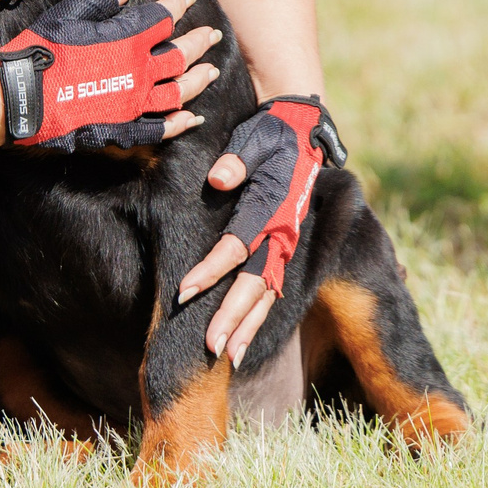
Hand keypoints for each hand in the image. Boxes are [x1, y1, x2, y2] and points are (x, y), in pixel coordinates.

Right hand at [0, 0, 222, 151]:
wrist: (19, 99)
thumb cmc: (41, 50)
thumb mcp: (72, 13)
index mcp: (127, 40)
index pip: (162, 18)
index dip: (176, 5)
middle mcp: (138, 72)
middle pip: (179, 55)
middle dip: (198, 42)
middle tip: (212, 35)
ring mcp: (133, 104)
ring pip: (178, 91)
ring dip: (198, 80)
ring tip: (212, 72)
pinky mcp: (122, 130)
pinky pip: (159, 129)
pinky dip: (179, 123)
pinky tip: (191, 118)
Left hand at [175, 95, 346, 366]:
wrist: (303, 130)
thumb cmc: (272, 133)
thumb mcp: (256, 137)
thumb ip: (238, 158)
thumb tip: (218, 178)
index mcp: (273, 208)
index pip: (238, 246)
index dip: (211, 269)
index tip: (184, 290)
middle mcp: (283, 233)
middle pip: (256, 283)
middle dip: (233, 315)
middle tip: (211, 346)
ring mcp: (286, 245)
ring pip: (267, 294)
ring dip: (248, 326)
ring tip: (229, 357)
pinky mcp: (283, 249)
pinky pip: (270, 291)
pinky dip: (257, 318)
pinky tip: (243, 343)